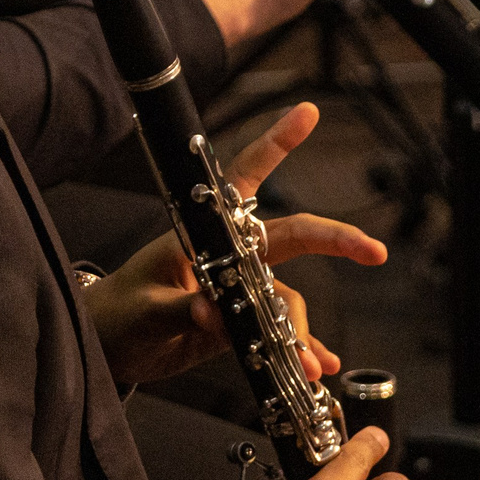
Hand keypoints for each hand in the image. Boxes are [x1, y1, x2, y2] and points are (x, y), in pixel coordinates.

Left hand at [81, 103, 385, 385]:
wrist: (107, 349)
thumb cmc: (115, 315)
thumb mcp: (143, 310)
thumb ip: (181, 309)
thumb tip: (212, 312)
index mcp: (200, 235)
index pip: (242, 180)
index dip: (276, 144)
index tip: (308, 114)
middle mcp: (227, 257)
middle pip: (291, 238)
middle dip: (334, 241)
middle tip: (373, 251)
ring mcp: (237, 292)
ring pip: (288, 301)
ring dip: (301, 333)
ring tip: (306, 365)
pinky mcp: (240, 325)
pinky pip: (280, 334)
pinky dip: (301, 350)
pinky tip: (318, 366)